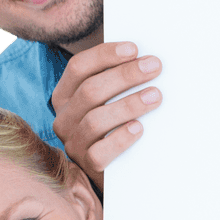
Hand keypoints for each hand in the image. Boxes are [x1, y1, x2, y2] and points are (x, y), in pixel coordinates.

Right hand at [51, 42, 162, 191]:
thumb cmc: (116, 125)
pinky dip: (121, 139)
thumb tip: (147, 58)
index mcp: (65, 96)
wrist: (116, 170)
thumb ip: (118, 80)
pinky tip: (139, 128)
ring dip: (128, 105)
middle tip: (154, 67)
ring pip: (96, 120)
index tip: (135, 49)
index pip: (78, 67)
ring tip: (155, 96)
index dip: (105, 55)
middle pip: (91, 90)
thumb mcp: (110, 100)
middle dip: (125, 76)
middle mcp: (64, 118)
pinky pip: (100, 152)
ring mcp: (74, 143)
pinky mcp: (87, 166)